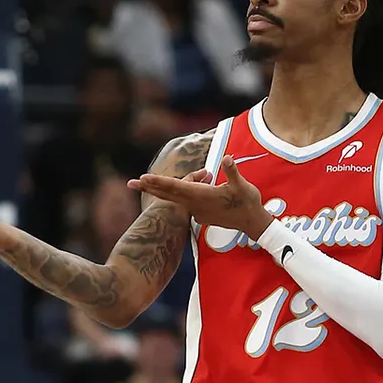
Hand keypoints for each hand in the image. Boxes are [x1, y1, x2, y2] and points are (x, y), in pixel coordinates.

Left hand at [129, 155, 272, 238]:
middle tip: (130, 182)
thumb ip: (232, 172)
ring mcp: (197, 211)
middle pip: (168, 194)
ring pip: (174, 198)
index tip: (143, 178)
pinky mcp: (201, 214)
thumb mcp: (243, 186)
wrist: (252, 223)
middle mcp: (196, 204)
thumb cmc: (248, 203)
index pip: (176, 187)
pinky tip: (179, 187)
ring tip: (145, 182)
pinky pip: (184, 201)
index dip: (159, 182)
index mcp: (202, 195)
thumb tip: (226, 158)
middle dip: (149, 187)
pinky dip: (177, 193)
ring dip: (160, 190)